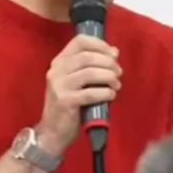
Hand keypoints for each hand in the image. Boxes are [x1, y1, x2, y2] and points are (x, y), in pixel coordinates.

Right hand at [37, 34, 121, 152]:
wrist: (53, 132)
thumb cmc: (70, 105)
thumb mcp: (78, 82)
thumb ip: (92, 66)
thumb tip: (114, 52)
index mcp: (60, 62)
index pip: (80, 41)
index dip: (100, 45)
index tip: (113, 55)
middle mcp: (56, 70)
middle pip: (87, 56)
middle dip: (108, 63)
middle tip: (119, 73)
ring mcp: (59, 86)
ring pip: (90, 72)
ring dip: (109, 77)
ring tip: (116, 85)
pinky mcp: (65, 102)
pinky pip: (90, 93)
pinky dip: (105, 92)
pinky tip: (111, 95)